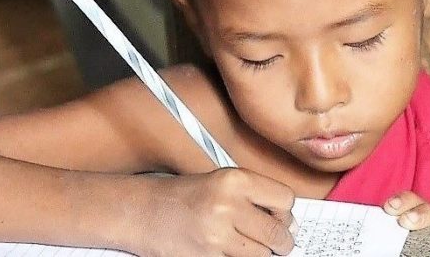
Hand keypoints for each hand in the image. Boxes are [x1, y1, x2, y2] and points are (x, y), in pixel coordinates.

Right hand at [131, 168, 295, 256]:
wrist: (140, 212)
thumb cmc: (180, 196)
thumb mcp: (220, 182)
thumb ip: (254, 197)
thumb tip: (290, 224)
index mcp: (234, 180)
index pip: (286, 200)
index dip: (284, 213)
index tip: (277, 218)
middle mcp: (228, 206)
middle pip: (278, 234)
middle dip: (279, 242)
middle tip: (272, 242)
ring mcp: (217, 236)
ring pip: (263, 256)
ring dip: (259, 255)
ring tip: (245, 247)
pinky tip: (228, 253)